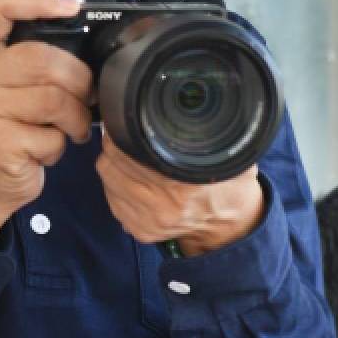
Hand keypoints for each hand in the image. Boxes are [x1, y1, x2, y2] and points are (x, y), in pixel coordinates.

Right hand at [0, 0, 93, 244]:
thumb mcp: (10, 66)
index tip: (72, 8)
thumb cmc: (3, 116)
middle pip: (44, 58)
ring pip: (55, 98)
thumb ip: (25, 20)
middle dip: (79, 82)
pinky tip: (45, 146)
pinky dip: (59, 145)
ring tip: (67, 125)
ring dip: (74, 118)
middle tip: (84, 97)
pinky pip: (50, 135)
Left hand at [96, 130, 264, 255]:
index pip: (130, 152)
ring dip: (111, 163)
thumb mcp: (231, 156)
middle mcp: (162, 206)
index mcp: (184, 186)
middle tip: (119, 133)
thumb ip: (212, 134)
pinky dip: (115, 184)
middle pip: (111, 164)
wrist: (231, 228)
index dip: (121, 132)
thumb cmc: (230, 188)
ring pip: (107, 179)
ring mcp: (148, 222)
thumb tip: (195, 106)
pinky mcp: (140, 231)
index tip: (121, 120)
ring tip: (123, 152)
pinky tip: (129, 175)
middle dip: (112, 145)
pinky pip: (112, 199)